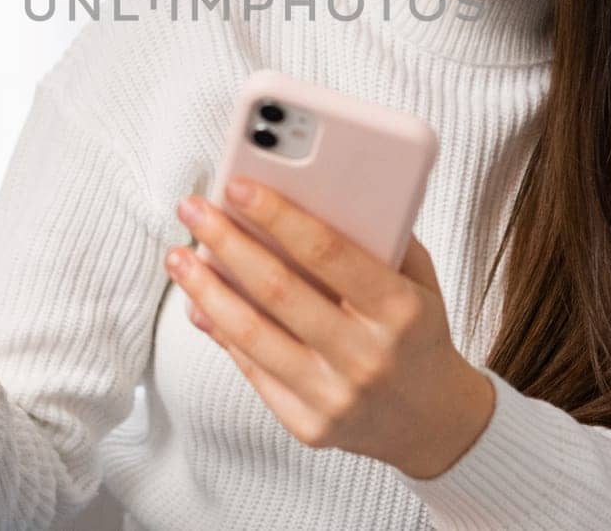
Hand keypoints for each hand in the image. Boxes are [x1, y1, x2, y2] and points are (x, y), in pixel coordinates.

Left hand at [166, 176, 495, 478]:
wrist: (432, 421)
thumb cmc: (416, 331)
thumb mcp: (418, 279)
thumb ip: (377, 236)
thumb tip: (302, 192)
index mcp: (401, 310)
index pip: (328, 252)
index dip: (278, 215)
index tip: (237, 184)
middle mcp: (368, 355)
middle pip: (279, 290)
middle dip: (227, 242)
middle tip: (192, 210)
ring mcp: (336, 396)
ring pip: (252, 335)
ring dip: (206, 290)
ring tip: (179, 257)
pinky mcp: (309, 427)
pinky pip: (253, 370)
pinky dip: (220, 332)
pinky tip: (198, 302)